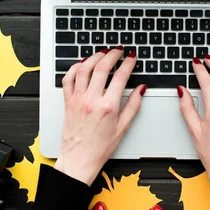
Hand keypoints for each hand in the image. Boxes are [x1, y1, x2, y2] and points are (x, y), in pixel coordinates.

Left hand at [54, 47, 145, 185]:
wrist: (79, 159)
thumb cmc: (100, 147)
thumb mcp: (123, 128)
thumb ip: (133, 106)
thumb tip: (141, 89)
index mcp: (108, 107)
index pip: (120, 77)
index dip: (128, 63)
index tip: (131, 57)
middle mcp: (91, 100)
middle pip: (102, 68)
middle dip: (112, 54)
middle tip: (118, 50)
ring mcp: (77, 99)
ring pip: (84, 69)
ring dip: (94, 57)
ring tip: (102, 53)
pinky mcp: (68, 102)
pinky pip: (68, 79)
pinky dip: (75, 68)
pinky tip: (82, 64)